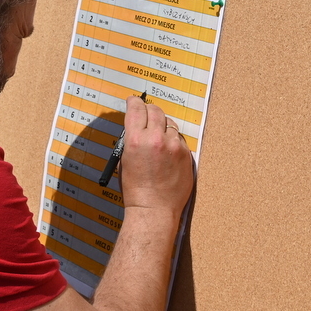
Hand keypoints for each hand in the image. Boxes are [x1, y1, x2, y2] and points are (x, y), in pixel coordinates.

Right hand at [118, 96, 193, 217]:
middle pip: (155, 111)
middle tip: (147, 113)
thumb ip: (131, 140)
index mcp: (135, 140)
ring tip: (158, 139)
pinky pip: (179, 139)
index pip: (136, 109)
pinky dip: (173, 142)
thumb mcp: (125, 160)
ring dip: (163, 127)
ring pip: (169, 124)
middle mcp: (155, 139)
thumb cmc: (135, 190)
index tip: (134, 101)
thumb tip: (137, 128)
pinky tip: (168, 153)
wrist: (154, 209)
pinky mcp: (186, 154)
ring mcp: (173, 146)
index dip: (134, 102)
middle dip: (149, 110)